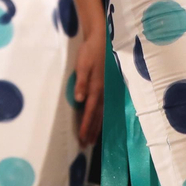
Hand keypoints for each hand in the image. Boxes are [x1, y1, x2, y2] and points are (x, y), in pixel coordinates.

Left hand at [73, 26, 104, 144]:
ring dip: (96, 126)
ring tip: (92, 139)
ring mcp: (105, 90)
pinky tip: (99, 122)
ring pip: (101, 113)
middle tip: (86, 145)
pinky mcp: (105, 87)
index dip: (86, 126)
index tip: (82, 139)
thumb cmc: (90, 52)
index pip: (89, 112)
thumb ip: (81, 82)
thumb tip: (79, 100)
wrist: (101, 39)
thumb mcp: (82, 65)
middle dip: (91, 131)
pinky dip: (100, 117)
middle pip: (97, 116)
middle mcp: (102, 92)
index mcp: (96, 88)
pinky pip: (103, 107)